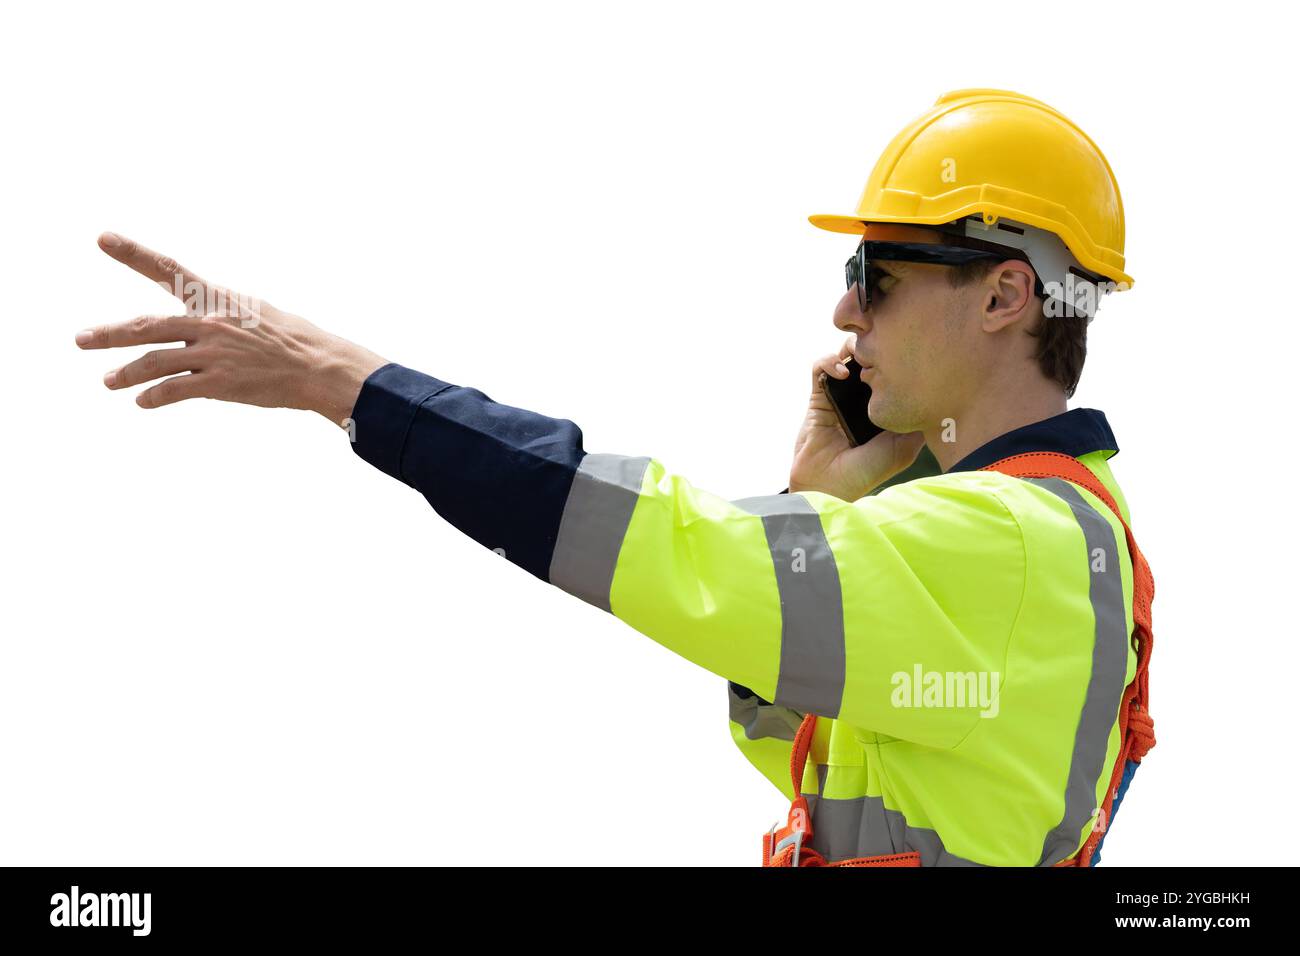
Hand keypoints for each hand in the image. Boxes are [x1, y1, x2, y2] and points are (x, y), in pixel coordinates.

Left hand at [76, 232, 387, 426]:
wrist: (319, 366)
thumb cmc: (294, 340)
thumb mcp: (255, 312)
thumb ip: (221, 314)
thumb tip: (199, 320)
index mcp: (216, 299)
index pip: (169, 270)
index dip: (134, 253)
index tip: (104, 238)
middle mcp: (208, 323)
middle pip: (146, 326)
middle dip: (109, 333)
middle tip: (80, 339)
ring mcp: (212, 354)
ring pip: (153, 362)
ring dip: (126, 374)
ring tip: (108, 382)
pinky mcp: (219, 384)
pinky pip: (174, 390)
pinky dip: (154, 397)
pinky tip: (142, 402)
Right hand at [788, 338, 925, 500]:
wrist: (828, 487)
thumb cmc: (865, 473)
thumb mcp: (903, 450)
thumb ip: (918, 426)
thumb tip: (937, 397)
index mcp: (883, 408)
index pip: (892, 372)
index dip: (898, 359)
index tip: (907, 356)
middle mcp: (862, 398)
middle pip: (869, 358)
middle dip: (875, 347)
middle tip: (883, 349)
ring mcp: (840, 395)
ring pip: (845, 356)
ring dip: (852, 349)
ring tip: (861, 357)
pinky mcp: (818, 397)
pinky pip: (820, 368)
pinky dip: (829, 363)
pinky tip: (842, 373)